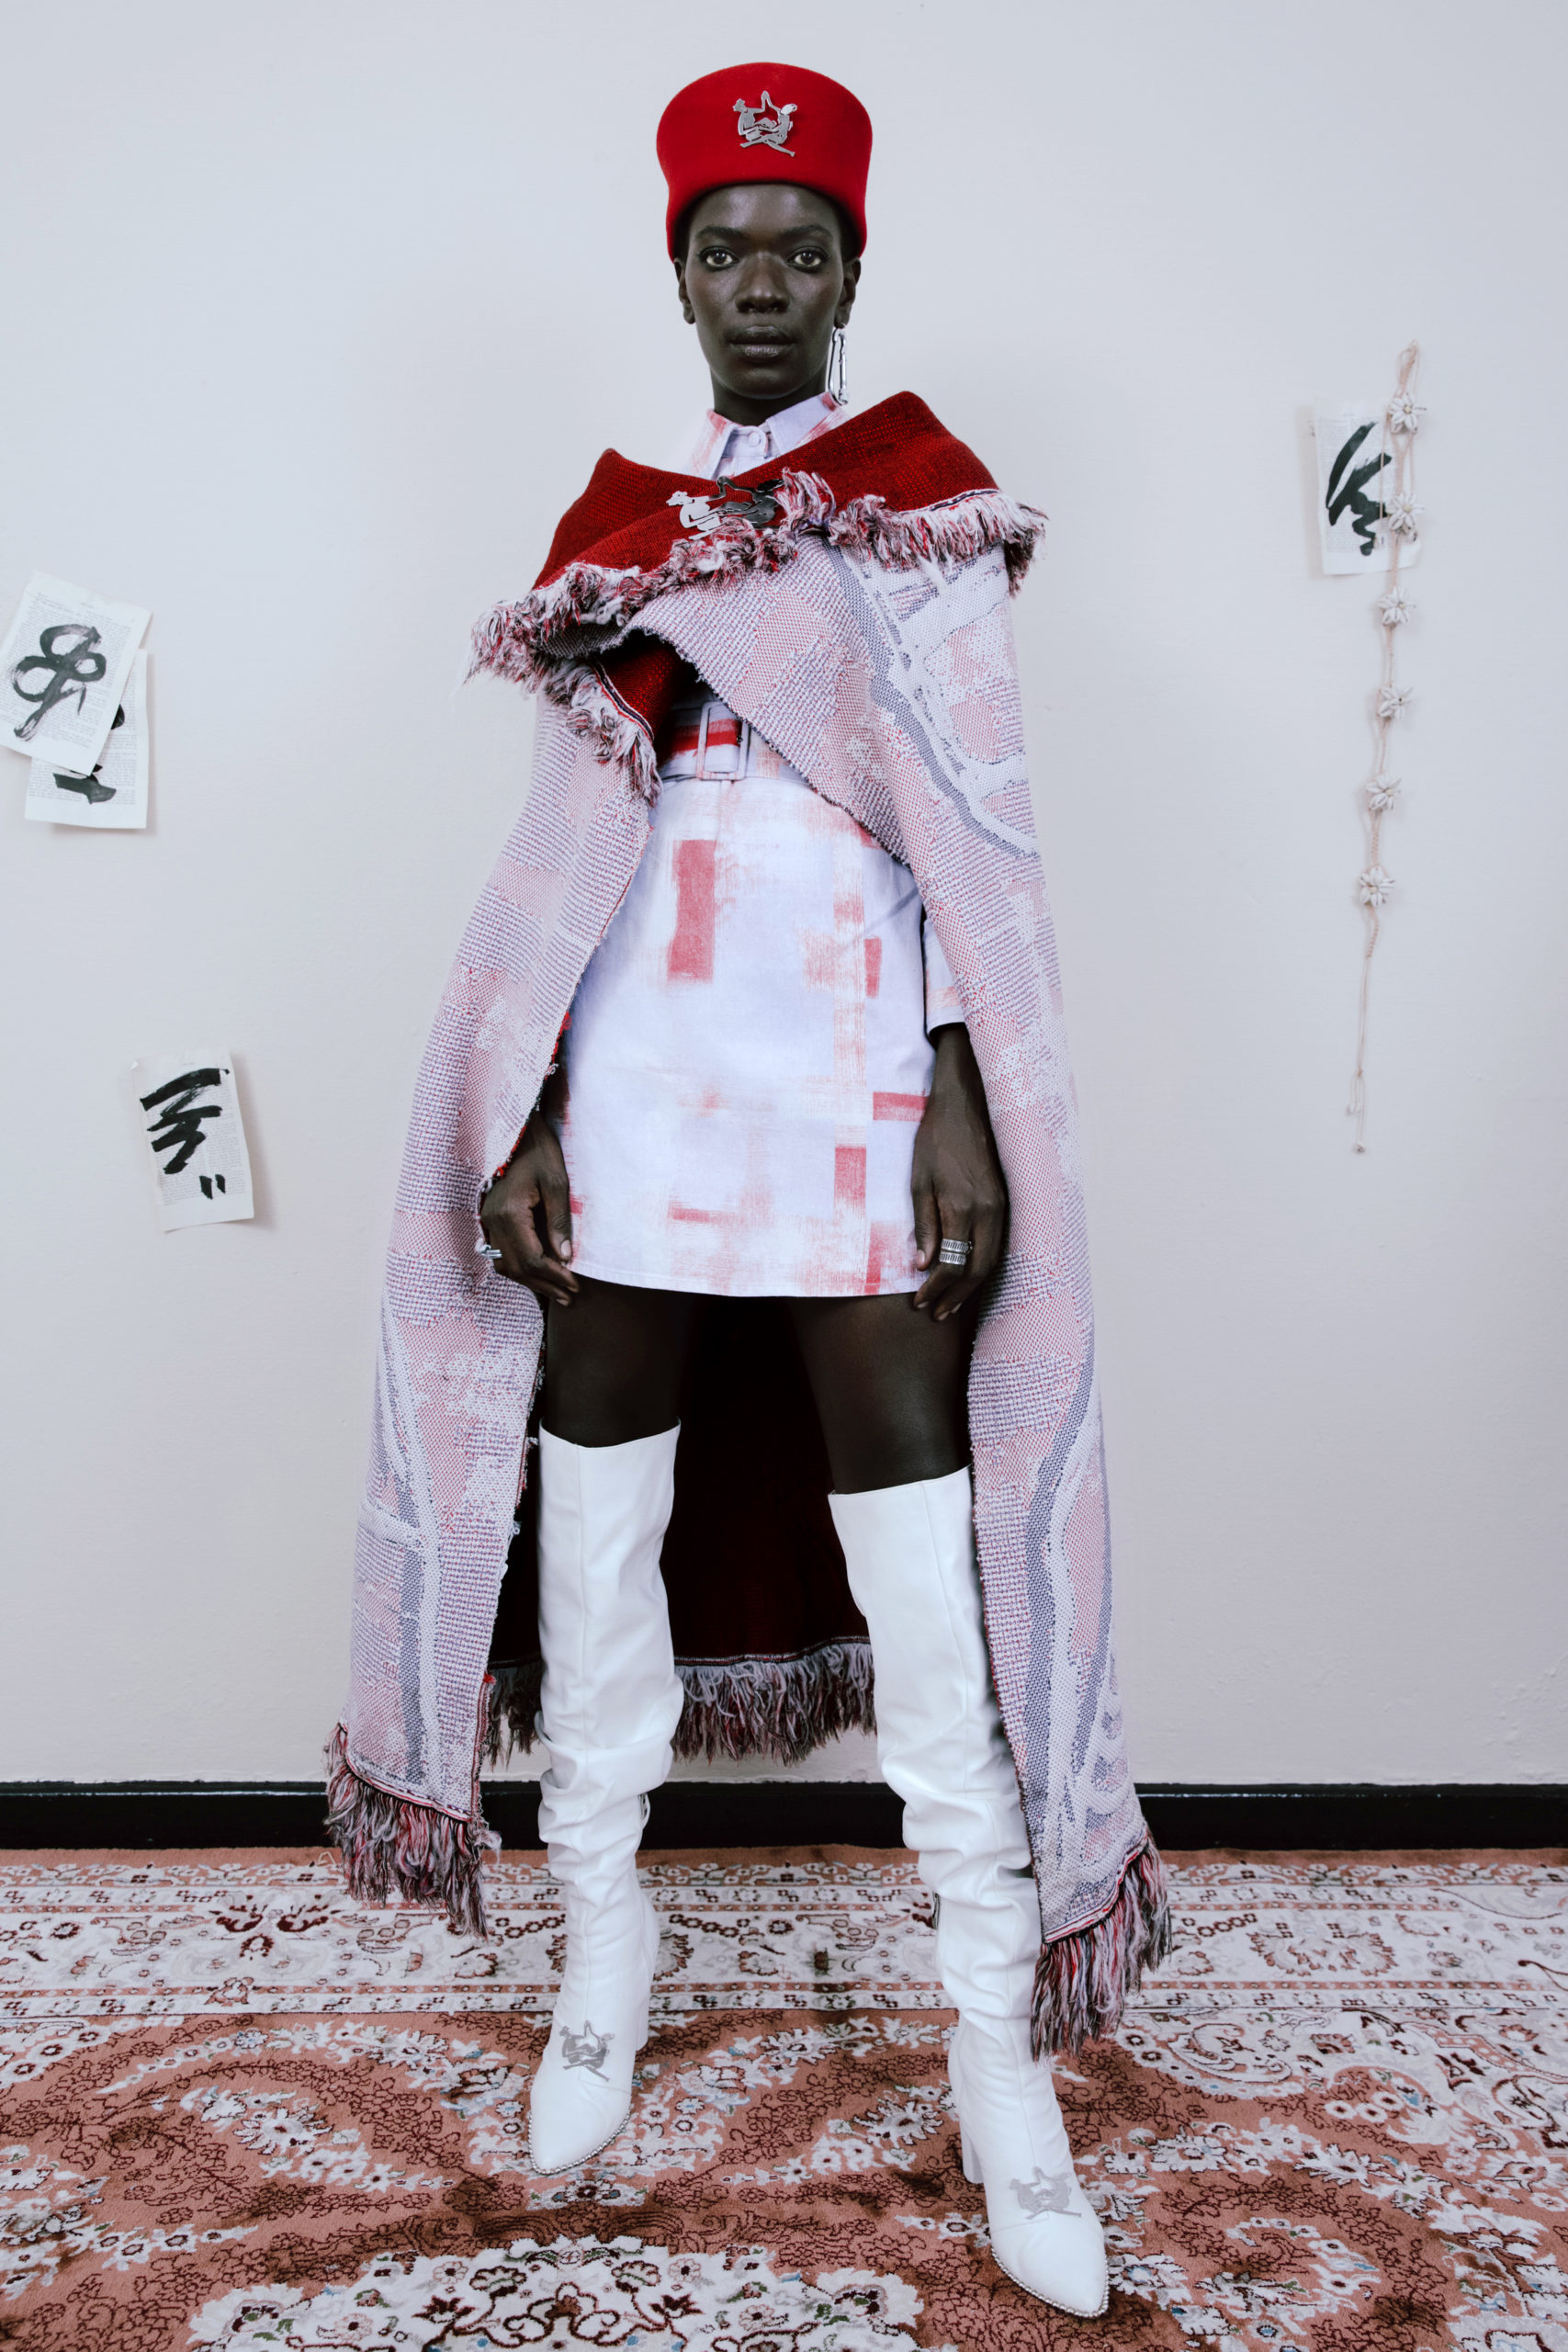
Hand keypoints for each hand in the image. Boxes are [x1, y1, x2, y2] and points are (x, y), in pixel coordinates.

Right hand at [478, 1114, 578, 1307]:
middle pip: (517, 1267)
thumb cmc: (540, 1152)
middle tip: (569, 1297)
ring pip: (505, 1264)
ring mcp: (488, 1220)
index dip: (554, 1276)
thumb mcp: (557, 1183)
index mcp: (509, 1213)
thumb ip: (559, 1222)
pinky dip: (518, 1268)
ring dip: (530, 1281)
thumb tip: (564, 1257)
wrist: (517, 1131)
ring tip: (556, 1292)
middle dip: (544, 1285)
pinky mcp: (489, 1218)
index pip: (531, 1258)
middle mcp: (493, 1221)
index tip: (575, 1285)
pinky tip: (536, 1274)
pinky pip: (500, 1253)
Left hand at [911, 1025, 1007, 1319]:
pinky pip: (1000, 1242)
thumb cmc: (936, 1137)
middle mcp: (989, 1212)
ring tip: (952, 1303)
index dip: (935, 1289)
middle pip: (977, 1270)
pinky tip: (971, 1273)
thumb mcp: (919, 1179)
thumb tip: (924, 1264)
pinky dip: (985, 1264)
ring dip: (972, 1285)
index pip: (951, 1265)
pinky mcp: (1008, 1199)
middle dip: (956, 1296)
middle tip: (936, 1314)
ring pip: (993, 1259)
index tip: (919, 1303)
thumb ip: (924, 1224)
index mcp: (962, 1207)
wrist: (968, 1102)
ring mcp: (1003, 1206)